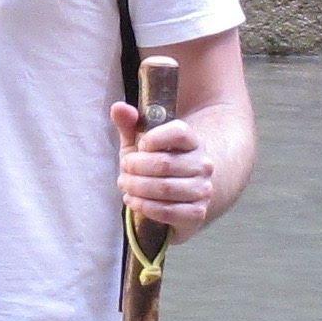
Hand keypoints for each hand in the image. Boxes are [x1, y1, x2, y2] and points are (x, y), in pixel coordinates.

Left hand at [114, 104, 216, 239]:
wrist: (175, 196)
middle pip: (165, 163)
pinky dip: (146, 207)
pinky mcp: (197, 213)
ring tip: (125, 186)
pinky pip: (169, 211)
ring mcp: (203, 189)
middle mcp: (202, 164)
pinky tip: (134, 202)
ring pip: (165, 188)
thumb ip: (129, 125)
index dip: (152, 139)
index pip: (178, 132)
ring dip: (137, 188)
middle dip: (136, 168)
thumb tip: (118, 107)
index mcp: (192, 141)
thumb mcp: (138, 144)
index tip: (139, 147)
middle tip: (123, 171)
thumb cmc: (153, 166)